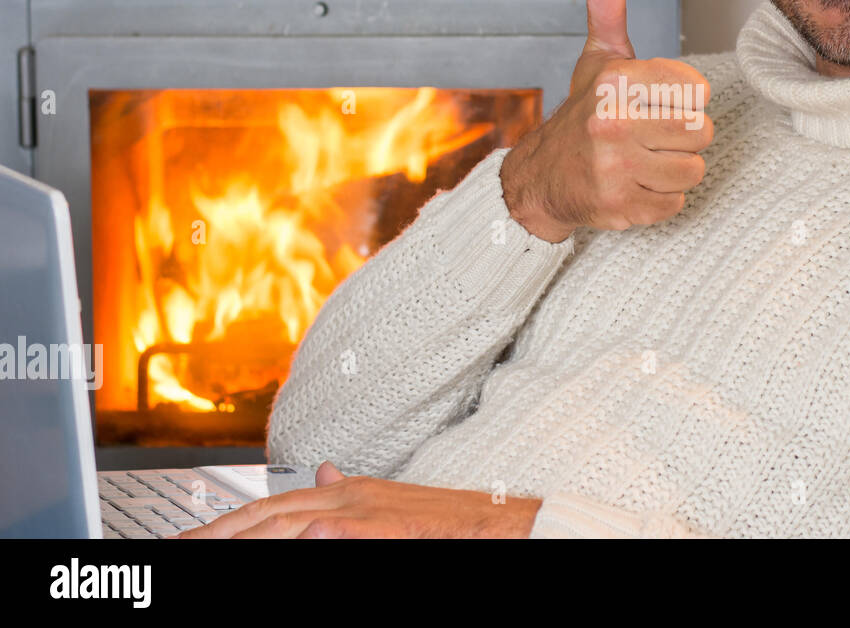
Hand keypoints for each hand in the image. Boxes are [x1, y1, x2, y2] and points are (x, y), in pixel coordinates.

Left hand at [174, 462, 541, 538]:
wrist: (498, 522)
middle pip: (268, 513)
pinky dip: (307, 536)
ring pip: (289, 522)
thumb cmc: (448, 523)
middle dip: (221, 530)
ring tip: (207, 546)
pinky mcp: (382, 526)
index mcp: (346, 492)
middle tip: (181, 545)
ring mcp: (363, 509)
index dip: (230, 521)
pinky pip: (333, 533)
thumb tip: (321, 473)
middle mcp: (348, 495)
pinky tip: (287, 541)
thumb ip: (348, 493)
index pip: (272, 506)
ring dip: (245, 535)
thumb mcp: (389, 503)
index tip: (196, 535)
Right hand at [500, 0, 712, 241]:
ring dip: (676, 170)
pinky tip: (636, 186)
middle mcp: (612, 122)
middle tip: (657, 136)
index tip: (662, 103)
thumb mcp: (597, 60)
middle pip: (702, 131)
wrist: (542, 178)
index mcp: (616, 81)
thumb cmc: (583, 115)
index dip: (687, 99)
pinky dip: (661, 200)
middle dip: (686, 137)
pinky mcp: (619, 206)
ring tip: (647, 161)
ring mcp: (614, 168)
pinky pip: (675, 204)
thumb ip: (607, 12)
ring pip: (693, 170)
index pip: (696, 90)